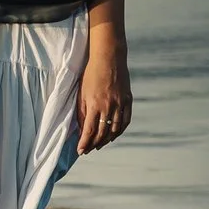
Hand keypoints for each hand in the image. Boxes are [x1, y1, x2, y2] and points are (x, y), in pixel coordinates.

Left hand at [77, 31, 131, 153]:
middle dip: (94, 144)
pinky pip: (125, 121)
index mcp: (94, 104)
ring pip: (115, 129)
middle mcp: (108, 106)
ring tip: (99, 145)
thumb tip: (81, 128)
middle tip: (88, 150)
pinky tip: (113, 135)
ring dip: (107, 140)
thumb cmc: (91, 74)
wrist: (109, 58)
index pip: (89, 130)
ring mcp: (120, 104)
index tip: (80, 151)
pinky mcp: (128, 100)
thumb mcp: (82, 92)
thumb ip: (81, 111)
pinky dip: (119, 130)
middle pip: (102, 133)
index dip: (85, 143)